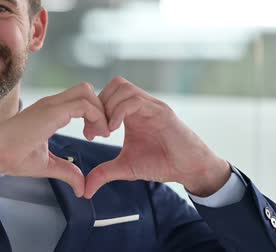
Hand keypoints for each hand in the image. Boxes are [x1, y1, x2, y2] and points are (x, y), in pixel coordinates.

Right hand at [0, 83, 109, 196]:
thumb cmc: (10, 157)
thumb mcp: (46, 164)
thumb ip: (66, 171)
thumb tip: (81, 187)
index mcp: (49, 111)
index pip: (79, 99)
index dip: (92, 113)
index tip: (93, 135)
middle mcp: (51, 103)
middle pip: (86, 90)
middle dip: (100, 108)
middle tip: (99, 132)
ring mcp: (51, 104)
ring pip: (87, 91)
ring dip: (100, 111)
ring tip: (99, 133)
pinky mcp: (51, 111)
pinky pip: (84, 104)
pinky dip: (97, 116)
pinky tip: (94, 135)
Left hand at [84, 77, 230, 198]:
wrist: (189, 169)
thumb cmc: (160, 163)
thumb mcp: (125, 168)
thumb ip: (104, 173)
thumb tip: (86, 190)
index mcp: (130, 113)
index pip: (106, 94)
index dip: (92, 111)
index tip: (89, 134)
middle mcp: (140, 105)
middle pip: (113, 85)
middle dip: (98, 106)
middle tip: (95, 131)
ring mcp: (151, 106)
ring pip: (122, 87)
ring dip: (108, 107)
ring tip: (106, 131)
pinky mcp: (161, 111)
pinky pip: (135, 101)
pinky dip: (119, 111)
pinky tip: (113, 130)